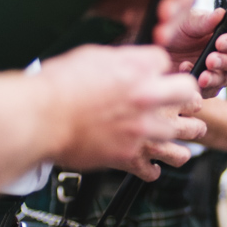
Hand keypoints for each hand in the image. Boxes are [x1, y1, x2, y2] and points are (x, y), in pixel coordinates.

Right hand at [41, 45, 204, 178]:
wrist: (38, 119)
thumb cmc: (56, 87)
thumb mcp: (90, 57)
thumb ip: (117, 60)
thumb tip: (127, 61)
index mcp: (135, 68)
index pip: (164, 62)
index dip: (160, 69)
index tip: (158, 76)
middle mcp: (145, 97)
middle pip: (188, 93)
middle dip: (188, 97)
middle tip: (187, 102)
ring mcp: (140, 128)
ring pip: (183, 134)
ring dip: (185, 135)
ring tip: (188, 135)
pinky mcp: (128, 156)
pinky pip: (152, 168)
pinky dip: (152, 169)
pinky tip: (152, 166)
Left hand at [162, 9, 226, 95]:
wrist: (156, 50)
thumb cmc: (174, 30)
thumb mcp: (186, 21)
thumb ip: (204, 20)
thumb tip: (221, 14)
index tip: (220, 42)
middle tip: (211, 60)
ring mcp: (219, 72)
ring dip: (215, 77)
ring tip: (201, 75)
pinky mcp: (207, 87)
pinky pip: (210, 91)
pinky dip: (200, 86)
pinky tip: (187, 73)